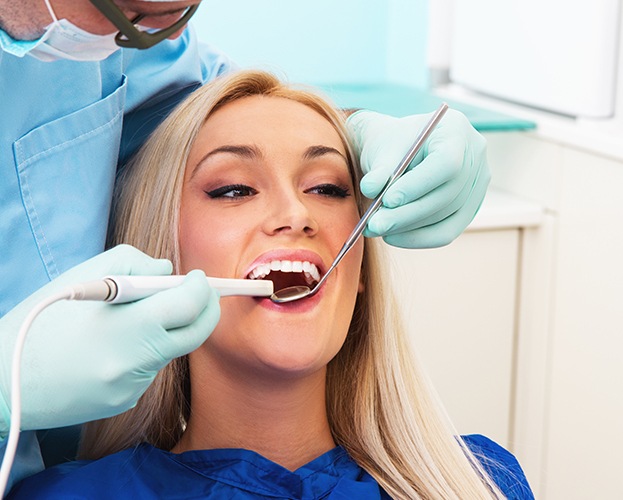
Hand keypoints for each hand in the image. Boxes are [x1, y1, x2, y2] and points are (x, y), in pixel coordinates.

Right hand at [0, 245, 219, 433]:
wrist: (4, 378)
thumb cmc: (41, 320)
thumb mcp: (84, 277)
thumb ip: (135, 264)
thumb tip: (169, 272)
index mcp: (129, 325)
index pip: (190, 305)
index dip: (202, 288)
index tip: (199, 278)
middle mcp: (137, 361)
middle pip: (197, 333)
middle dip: (206, 309)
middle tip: (200, 294)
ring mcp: (132, 386)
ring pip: (170, 350)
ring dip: (167, 329)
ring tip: (131, 318)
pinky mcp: (124, 401)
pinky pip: (148, 370)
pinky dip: (143, 352)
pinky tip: (112, 347)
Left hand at [347, 109, 489, 247]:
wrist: (399, 150)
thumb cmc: (391, 143)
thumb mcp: (381, 149)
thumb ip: (378, 169)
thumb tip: (371, 189)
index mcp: (455, 129)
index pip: (447, 163)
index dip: (418, 185)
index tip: (388, 200)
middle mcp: (474, 155)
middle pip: (447, 194)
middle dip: (407, 213)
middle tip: (375, 224)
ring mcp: (477, 183)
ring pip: (446, 215)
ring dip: (408, 227)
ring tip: (377, 228)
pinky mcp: (470, 207)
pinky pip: (448, 230)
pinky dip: (419, 238)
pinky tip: (393, 236)